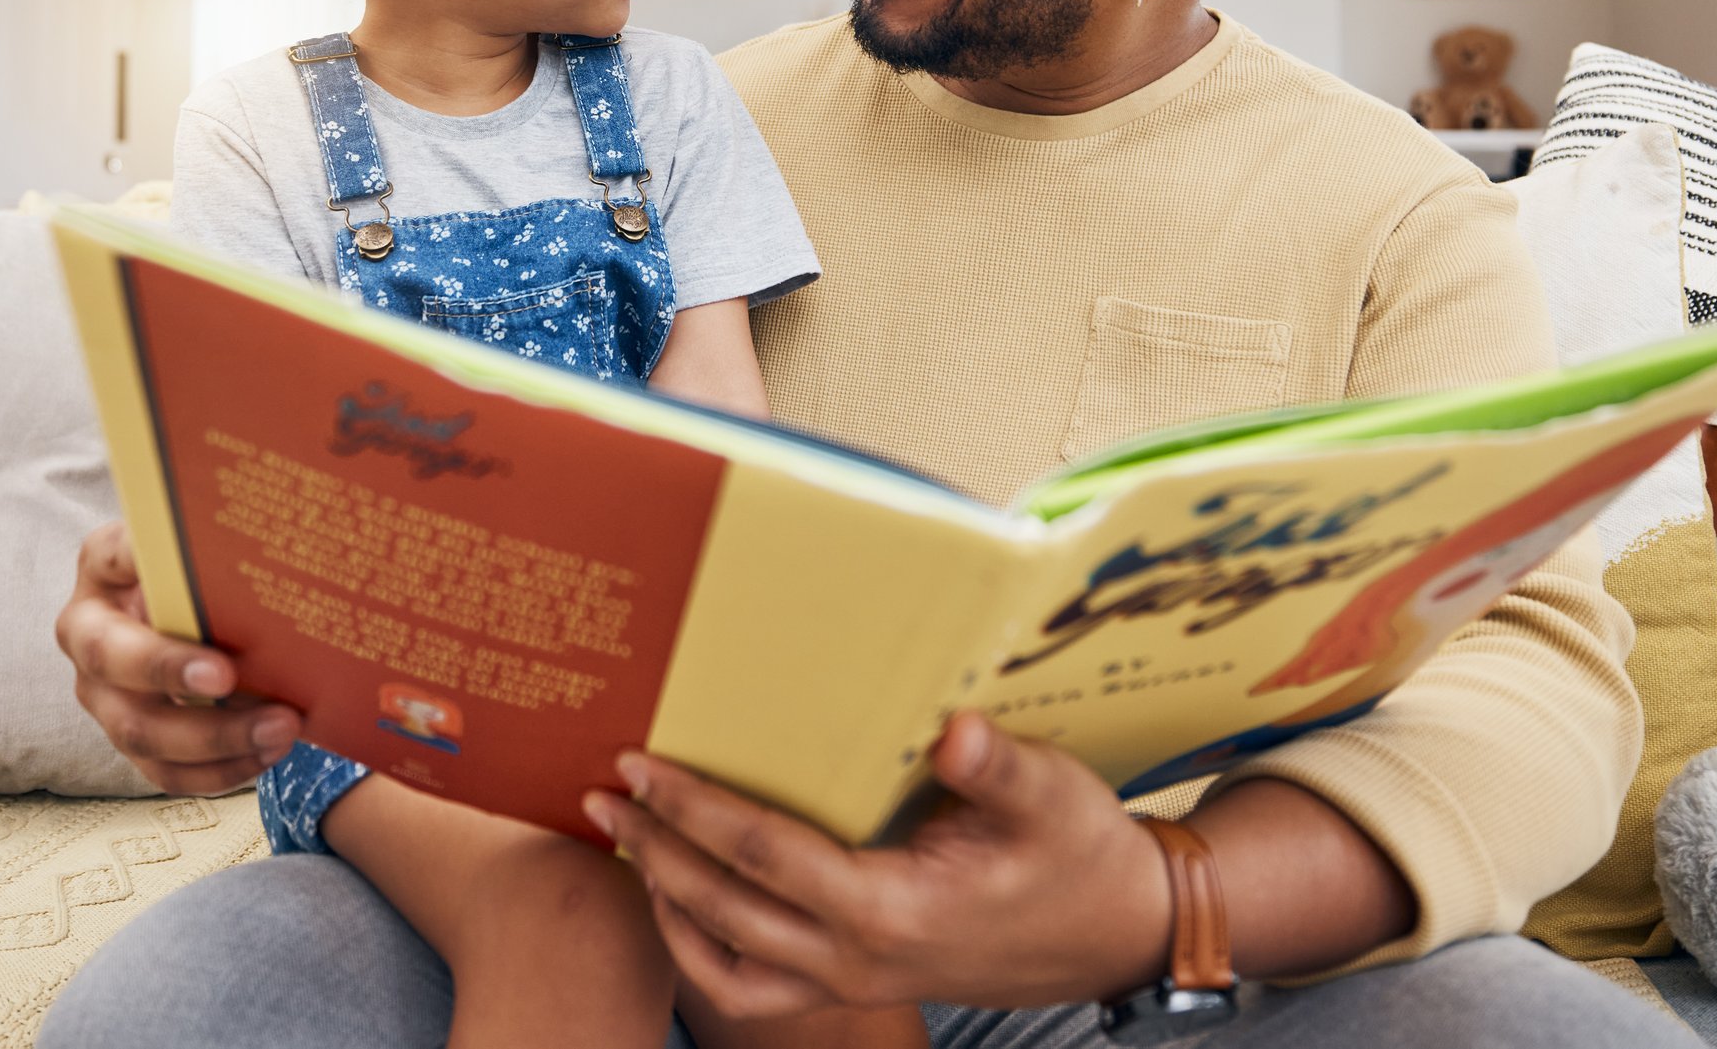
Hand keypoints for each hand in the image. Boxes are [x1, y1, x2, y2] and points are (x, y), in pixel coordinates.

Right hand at [54, 520, 300, 793]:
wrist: (209, 608)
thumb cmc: (211, 566)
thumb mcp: (209, 541)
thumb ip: (223, 539)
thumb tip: (277, 536)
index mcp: (104, 563)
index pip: (115, 556)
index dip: (145, 568)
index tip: (199, 597)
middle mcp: (89, 630)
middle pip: (111, 660)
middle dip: (170, 671)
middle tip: (229, 677)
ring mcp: (105, 691)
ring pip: (139, 730)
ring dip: (213, 738)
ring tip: (279, 727)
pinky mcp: (133, 737)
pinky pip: (166, 770)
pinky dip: (219, 769)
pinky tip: (266, 754)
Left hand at [584, 711, 1170, 1018]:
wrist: (1117, 932)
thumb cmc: (1081, 855)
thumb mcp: (1054, 796)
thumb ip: (999, 767)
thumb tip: (955, 731)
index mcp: (891, 909)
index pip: (764, 853)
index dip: (695, 807)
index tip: (640, 762)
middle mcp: (858, 959)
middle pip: (724, 907)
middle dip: (654, 847)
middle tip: (599, 792)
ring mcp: (852, 981)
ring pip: (726, 961)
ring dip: (666, 901)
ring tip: (623, 840)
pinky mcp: (857, 983)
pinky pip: (754, 986)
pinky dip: (703, 947)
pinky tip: (680, 901)